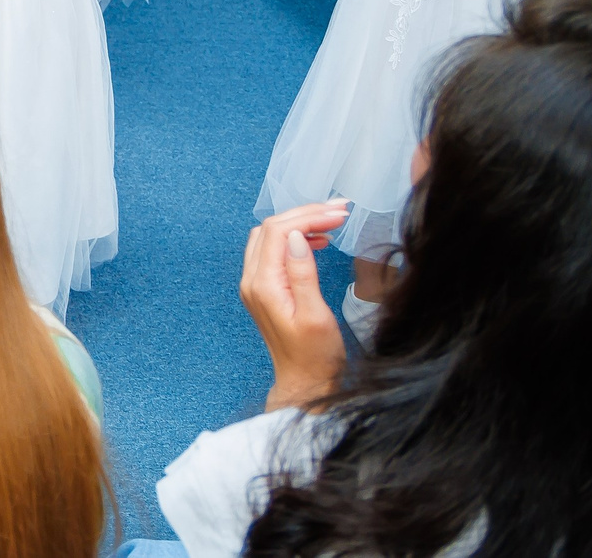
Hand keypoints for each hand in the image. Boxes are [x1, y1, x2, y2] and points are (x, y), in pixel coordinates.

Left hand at [240, 199, 350, 408]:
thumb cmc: (315, 356)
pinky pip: (273, 252)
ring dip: (299, 224)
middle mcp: (252, 280)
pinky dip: (294, 239)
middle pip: (271, 229)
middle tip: (340, 210)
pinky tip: (318, 241)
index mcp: (263, 284)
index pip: (277, 232)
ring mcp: (256, 284)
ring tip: (333, 221)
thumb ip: (302, 274)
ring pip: (271, 237)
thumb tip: (295, 237)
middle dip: (305, 214)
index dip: (307, 216)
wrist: (305, 382)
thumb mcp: (316, 315)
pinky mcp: (265, 289)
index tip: (339, 213)